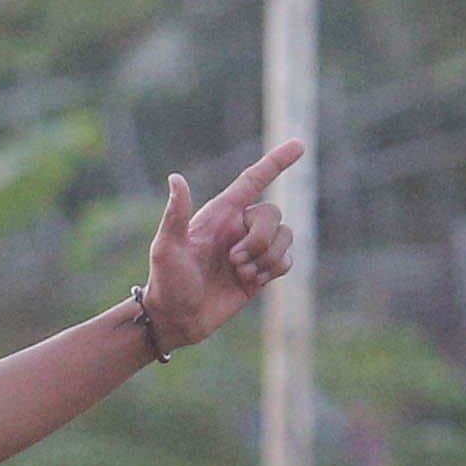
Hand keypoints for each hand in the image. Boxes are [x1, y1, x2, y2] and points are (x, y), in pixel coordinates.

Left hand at [139, 140, 305, 355]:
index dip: (276, 162)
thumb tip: (175, 178)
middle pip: (274, 213)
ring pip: (285, 237)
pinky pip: (287, 260)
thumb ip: (176, 214)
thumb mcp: (167, 247)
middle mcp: (238, 226)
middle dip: (259, 239)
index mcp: (219, 213)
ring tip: (239, 273)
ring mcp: (251, 249)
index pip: (253, 180)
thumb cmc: (167, 282)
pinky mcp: (261, 272)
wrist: (177, 319)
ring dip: (265, 258)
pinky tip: (250, 280)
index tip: (299, 145)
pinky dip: (274, 269)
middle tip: (232, 260)